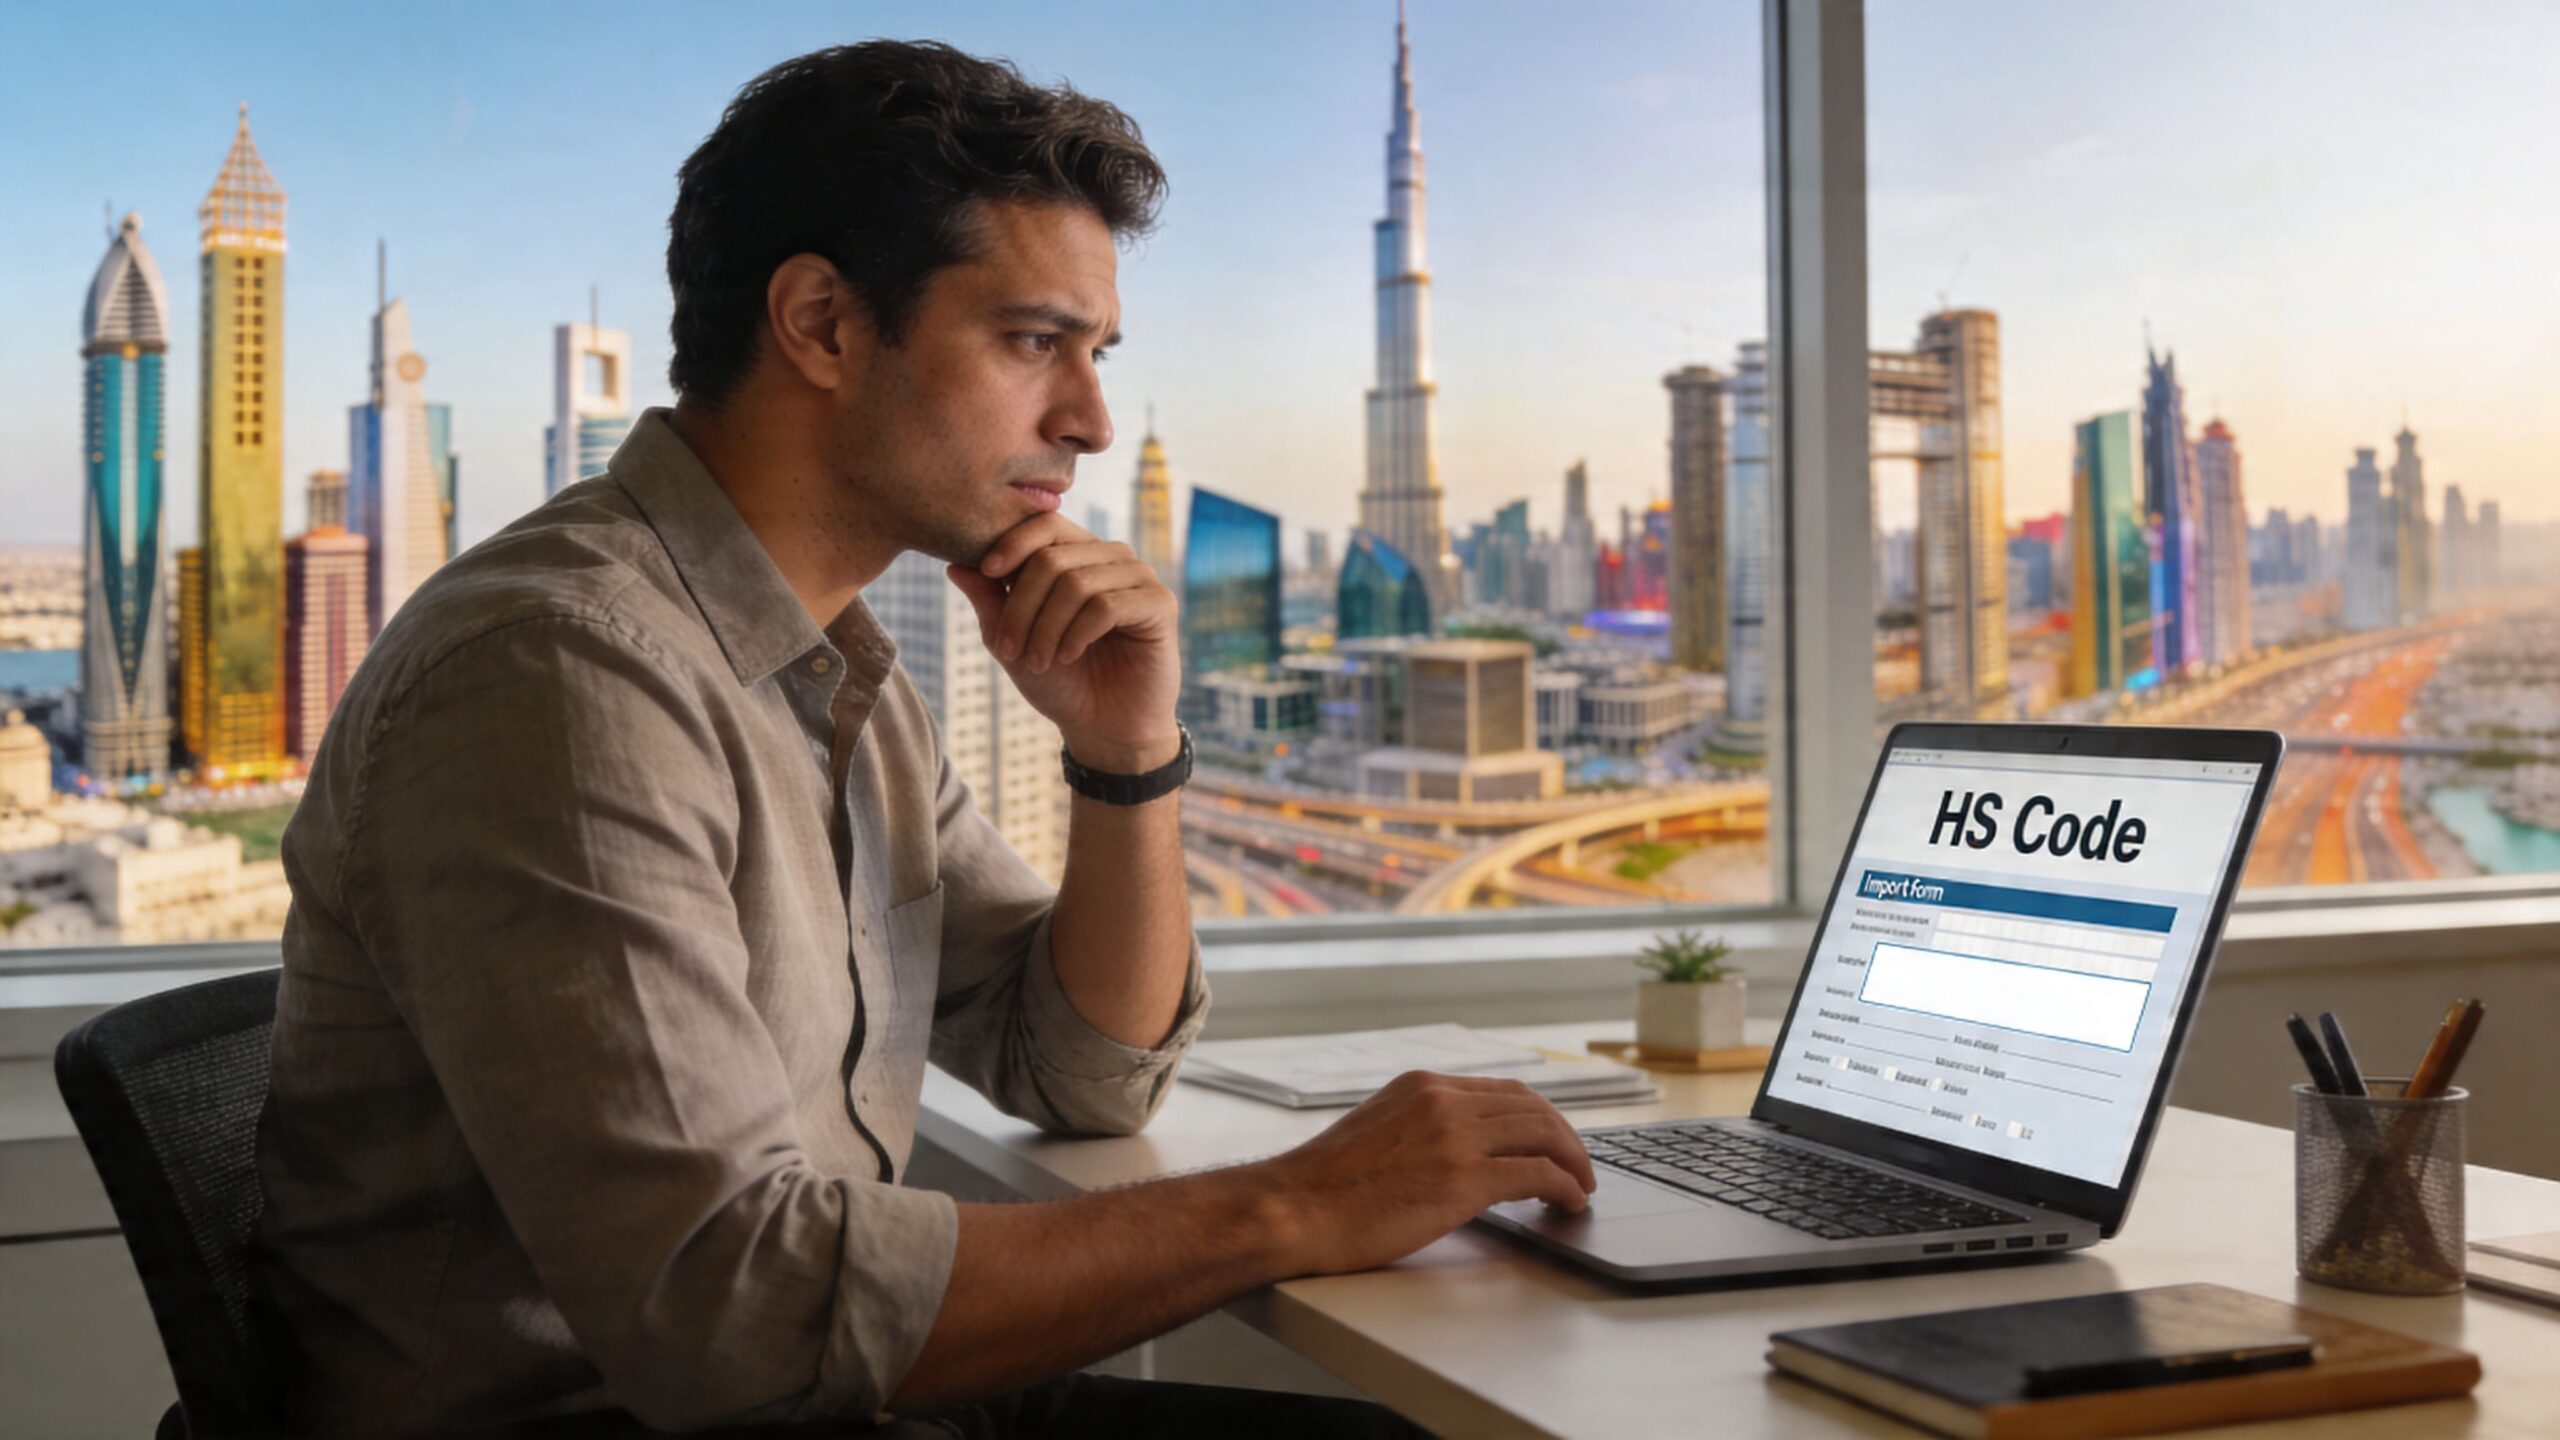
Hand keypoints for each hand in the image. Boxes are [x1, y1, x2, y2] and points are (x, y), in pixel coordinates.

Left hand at [947, 515, 1181, 771]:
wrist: (1103, 728)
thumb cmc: (1060, 682)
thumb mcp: (1011, 641)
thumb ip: (989, 601)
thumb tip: (954, 565)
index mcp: (1079, 555)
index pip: (1045, 523)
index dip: (1012, 542)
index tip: (986, 572)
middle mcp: (1111, 558)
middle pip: (1052, 557)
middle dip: (1022, 607)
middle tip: (1011, 650)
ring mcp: (1139, 578)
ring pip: (1076, 582)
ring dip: (1046, 628)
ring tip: (1039, 661)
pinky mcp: (1160, 604)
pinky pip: (1107, 605)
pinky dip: (1077, 635)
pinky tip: (1069, 656)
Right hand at [1249, 1071, 1594, 1276]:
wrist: (1293, 1209)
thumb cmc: (1321, 1186)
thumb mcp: (1374, 1129)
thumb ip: (1417, 1127)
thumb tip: (1452, 1150)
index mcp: (1422, 1086)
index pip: (1502, 1090)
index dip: (1538, 1116)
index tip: (1551, 1138)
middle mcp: (1443, 1100)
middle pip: (1532, 1106)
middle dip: (1564, 1136)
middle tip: (1579, 1165)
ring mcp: (1456, 1136)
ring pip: (1543, 1134)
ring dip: (1573, 1160)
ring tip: (1582, 1185)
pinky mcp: (1464, 1178)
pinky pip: (1537, 1174)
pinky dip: (1564, 1185)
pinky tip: (1569, 1201)